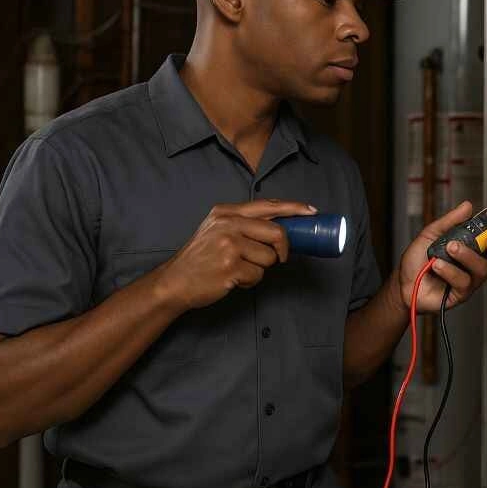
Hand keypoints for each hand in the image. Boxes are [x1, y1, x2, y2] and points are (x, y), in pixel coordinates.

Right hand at [155, 199, 316, 311]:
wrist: (174, 281)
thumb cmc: (201, 257)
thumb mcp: (216, 229)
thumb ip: (244, 223)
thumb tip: (282, 227)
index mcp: (227, 212)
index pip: (268, 206)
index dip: (294, 208)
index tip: (312, 212)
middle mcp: (228, 225)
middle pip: (277, 233)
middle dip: (282, 249)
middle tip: (278, 257)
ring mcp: (229, 246)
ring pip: (269, 258)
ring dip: (260, 268)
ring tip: (238, 269)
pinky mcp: (230, 268)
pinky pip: (258, 276)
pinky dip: (250, 282)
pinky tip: (233, 279)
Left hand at [397, 201, 486, 313]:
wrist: (402, 283)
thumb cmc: (417, 261)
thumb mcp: (431, 233)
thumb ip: (450, 221)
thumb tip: (467, 206)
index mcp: (471, 246)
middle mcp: (473, 263)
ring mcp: (469, 279)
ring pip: (482, 268)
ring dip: (467, 256)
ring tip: (450, 249)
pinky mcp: (461, 294)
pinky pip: (464, 282)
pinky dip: (450, 270)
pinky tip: (437, 265)